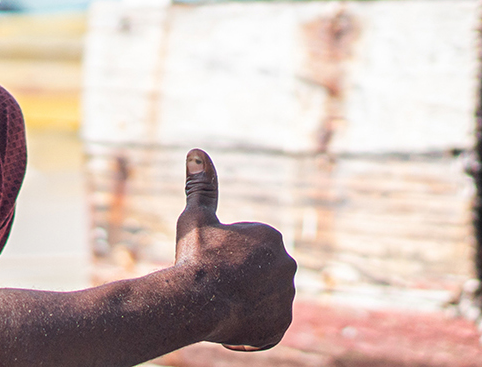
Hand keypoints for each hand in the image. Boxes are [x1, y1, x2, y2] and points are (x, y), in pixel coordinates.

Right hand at [173, 149, 295, 351]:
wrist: (195, 301)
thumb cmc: (195, 257)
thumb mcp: (196, 218)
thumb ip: (201, 187)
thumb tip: (197, 153)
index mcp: (272, 238)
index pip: (248, 250)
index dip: (224, 257)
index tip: (211, 262)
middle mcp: (287, 265)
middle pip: (257, 275)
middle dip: (238, 280)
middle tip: (214, 284)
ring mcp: (286, 297)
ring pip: (261, 300)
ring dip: (244, 303)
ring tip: (220, 304)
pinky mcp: (280, 325)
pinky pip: (266, 326)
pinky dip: (250, 327)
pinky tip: (229, 324)